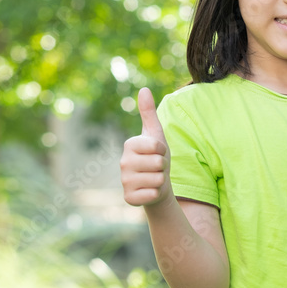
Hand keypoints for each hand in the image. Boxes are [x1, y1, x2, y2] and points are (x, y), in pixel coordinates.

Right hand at [120, 87, 173, 207]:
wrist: (156, 184)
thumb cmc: (156, 157)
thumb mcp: (155, 134)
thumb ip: (148, 112)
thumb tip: (144, 89)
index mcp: (129, 145)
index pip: (158, 146)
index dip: (163, 151)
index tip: (157, 153)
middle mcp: (123, 162)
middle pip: (159, 163)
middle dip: (163, 167)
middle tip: (156, 168)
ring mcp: (124, 181)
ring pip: (158, 179)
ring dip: (161, 180)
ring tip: (153, 179)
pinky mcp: (129, 198)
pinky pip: (153, 194)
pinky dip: (156, 194)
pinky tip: (150, 191)